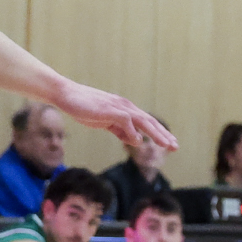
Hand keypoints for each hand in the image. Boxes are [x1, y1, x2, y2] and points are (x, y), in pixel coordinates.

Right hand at [53, 82, 177, 149]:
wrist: (66, 95)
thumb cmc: (84, 108)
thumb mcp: (105, 123)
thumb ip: (120, 131)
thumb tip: (136, 140)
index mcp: (126, 110)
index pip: (148, 122)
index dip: (160, 133)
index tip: (170, 143)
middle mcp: (126, 107)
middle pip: (150, 122)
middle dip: (163, 135)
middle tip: (175, 147)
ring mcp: (119, 107)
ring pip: (143, 121)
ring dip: (156, 134)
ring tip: (166, 145)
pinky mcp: (110, 110)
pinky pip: (126, 122)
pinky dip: (132, 132)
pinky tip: (136, 141)